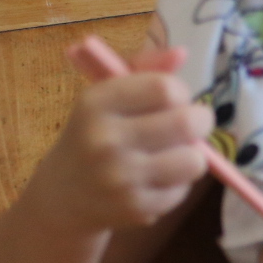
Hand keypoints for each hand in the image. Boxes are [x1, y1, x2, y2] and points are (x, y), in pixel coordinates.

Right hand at [39, 41, 210, 232]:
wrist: (62, 197)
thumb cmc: (96, 132)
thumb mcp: (109, 94)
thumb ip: (147, 68)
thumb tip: (181, 53)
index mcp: (96, 102)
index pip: (165, 88)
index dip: (180, 92)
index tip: (173, 100)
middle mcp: (105, 140)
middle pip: (188, 122)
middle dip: (200, 121)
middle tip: (190, 125)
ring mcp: (120, 178)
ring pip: (194, 160)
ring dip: (192, 155)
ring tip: (174, 152)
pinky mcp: (134, 208)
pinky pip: (183, 190)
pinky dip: (178, 183)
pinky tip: (157, 178)